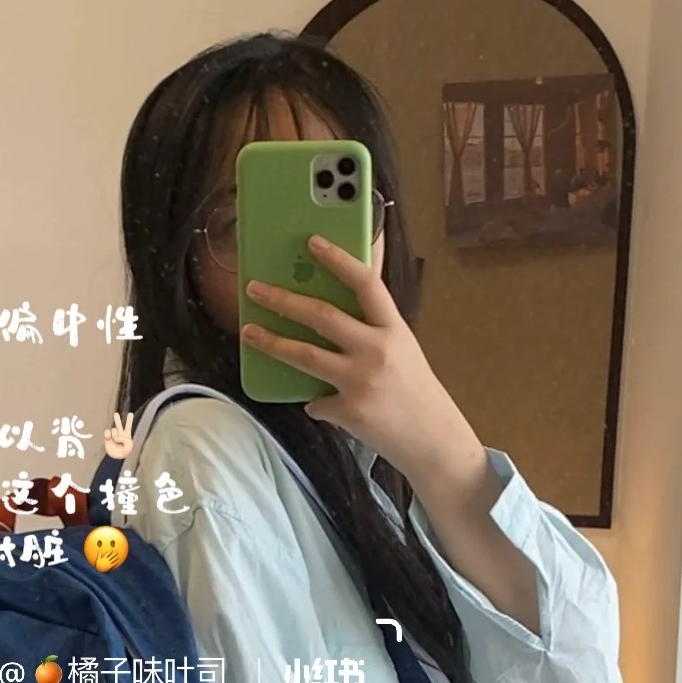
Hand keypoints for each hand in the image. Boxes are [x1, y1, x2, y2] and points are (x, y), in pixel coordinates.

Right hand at [103, 410, 133, 458]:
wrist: (116, 459)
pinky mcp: (107, 438)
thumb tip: (116, 437)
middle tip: (116, 414)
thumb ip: (124, 439)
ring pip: (114, 429)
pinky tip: (109, 438)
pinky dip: (108, 434)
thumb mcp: (129, 446)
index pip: (128, 426)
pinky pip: (107, 432)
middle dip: (117, 419)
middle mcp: (120, 434)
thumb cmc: (124, 453)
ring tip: (115, 440)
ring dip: (115, 434)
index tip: (130, 413)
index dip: (129, 420)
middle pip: (118, 425)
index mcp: (126, 435)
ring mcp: (113, 436)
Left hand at [240, 237, 481, 489]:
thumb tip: (342, 297)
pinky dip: (314, 402)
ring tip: (249, 332)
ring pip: (305, 355)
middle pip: (322, 316)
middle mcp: (378, 350)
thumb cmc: (414, 391)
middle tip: (254, 289)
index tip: (312, 242)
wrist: (432, 440)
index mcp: (394, 329)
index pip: (365, 283)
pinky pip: (316, 401)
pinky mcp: (349, 411)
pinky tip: (318, 403)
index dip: (338, 259)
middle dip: (283, 299)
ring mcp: (361, 381)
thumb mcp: (402, 348)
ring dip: (271, 342)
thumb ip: (374, 325)